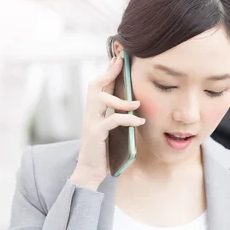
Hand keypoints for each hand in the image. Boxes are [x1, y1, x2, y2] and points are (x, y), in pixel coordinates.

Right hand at [70, 55, 143, 189]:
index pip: (100, 85)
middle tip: (122, 63)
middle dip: (109, 72)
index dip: (109, 70)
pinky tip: (139, 121)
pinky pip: (112, 120)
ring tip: (137, 104)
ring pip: (101, 99)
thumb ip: (119, 116)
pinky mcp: (96, 134)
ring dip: (122, 100)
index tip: (119, 57)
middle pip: (95, 85)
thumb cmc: (104, 150)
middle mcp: (90, 113)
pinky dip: (127, 119)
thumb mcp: (112, 130)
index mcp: (94, 110)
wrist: (89, 171)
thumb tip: (136, 103)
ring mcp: (91, 122)